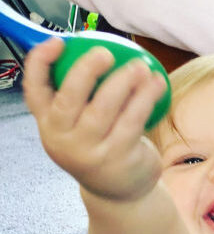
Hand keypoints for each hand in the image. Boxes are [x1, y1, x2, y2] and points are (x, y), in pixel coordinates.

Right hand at [23, 38, 166, 201]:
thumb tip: (93, 48)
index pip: (34, 91)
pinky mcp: (118, 158)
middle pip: (69, 98)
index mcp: (48, 125)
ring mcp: (89, 151)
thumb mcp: (80, 127)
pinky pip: (133, 120)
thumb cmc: (101, 147)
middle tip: (105, 52)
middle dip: (85, 70)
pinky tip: (158, 83)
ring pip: (104, 108)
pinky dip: (146, 98)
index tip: (57, 41)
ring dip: (124, 82)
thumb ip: (80, 97)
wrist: (120, 193)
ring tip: (141, 65)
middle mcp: (62, 139)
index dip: (40, 63)